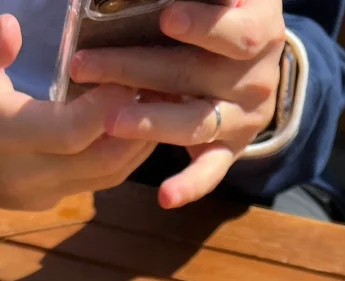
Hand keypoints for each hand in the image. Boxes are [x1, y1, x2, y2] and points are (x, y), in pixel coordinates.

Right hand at [0, 16, 153, 215]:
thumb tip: (13, 27)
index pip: (69, 133)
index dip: (108, 107)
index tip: (132, 73)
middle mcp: (24, 174)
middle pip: (102, 160)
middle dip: (139, 123)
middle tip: (162, 81)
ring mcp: (41, 194)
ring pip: (109, 175)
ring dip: (141, 140)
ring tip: (159, 96)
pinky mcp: (52, 200)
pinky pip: (100, 179)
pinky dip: (125, 150)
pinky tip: (137, 117)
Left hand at [70, 0, 284, 207]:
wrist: (254, 66)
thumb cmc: (220, 17)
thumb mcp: (218, 1)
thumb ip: (194, 1)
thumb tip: (156, 1)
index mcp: (259, 26)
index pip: (236, 31)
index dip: (203, 26)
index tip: (166, 20)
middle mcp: (257, 75)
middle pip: (195, 73)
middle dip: (137, 68)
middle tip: (85, 65)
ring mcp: (245, 116)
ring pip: (197, 120)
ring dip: (151, 121)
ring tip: (110, 121)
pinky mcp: (232, 148)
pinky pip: (212, 169)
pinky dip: (190, 185)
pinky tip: (166, 197)